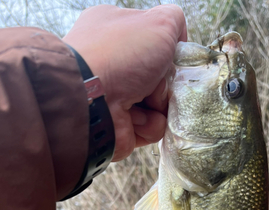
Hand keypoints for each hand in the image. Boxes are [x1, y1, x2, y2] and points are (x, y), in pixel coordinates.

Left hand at [63, 5, 186, 160]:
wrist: (88, 100)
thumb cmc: (121, 54)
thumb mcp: (158, 23)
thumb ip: (175, 21)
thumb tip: (179, 39)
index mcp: (116, 32)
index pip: (154, 44)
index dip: (168, 54)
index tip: (171, 59)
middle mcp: (114, 64)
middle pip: (160, 78)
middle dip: (165, 85)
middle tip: (157, 83)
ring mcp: (116, 97)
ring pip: (159, 106)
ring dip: (159, 107)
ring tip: (144, 103)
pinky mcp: (121, 126)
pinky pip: (151, 128)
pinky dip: (150, 125)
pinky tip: (136, 119)